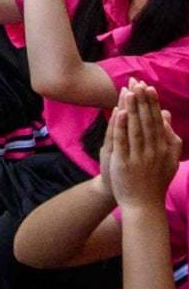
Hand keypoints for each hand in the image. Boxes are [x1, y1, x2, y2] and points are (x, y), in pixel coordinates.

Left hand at [107, 79, 182, 212]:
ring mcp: (139, 157)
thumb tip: (166, 114)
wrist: (144, 205)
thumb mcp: (169, 159)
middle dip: (143, 101)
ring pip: (136, 128)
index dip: (153, 104)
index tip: (149, 87)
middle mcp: (154, 151)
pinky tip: (120, 111)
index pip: (158, 121)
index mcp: (164, 149)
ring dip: (133, 108)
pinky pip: (123, 140)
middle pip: (147, 121)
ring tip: (129, 91)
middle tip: (138, 82)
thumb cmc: (155, 180)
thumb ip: (169, 137)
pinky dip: (122, 125)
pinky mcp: (125, 162)